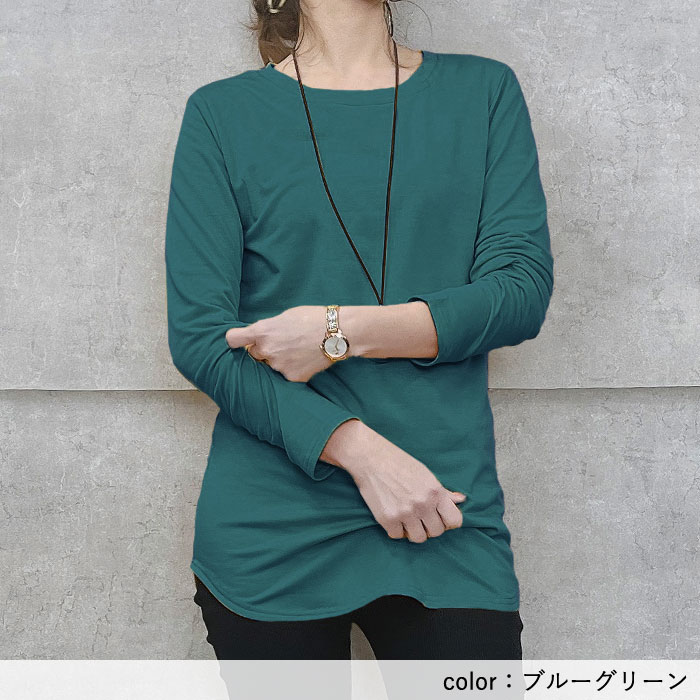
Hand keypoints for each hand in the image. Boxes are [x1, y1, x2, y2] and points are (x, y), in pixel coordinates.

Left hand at [225, 305, 333, 381]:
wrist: (337, 332)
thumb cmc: (313, 318)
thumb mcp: (285, 316)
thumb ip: (268, 328)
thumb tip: (259, 337)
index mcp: (262, 331)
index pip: (232, 340)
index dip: (236, 340)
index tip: (239, 341)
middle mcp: (266, 350)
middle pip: (253, 354)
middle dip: (263, 350)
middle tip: (281, 344)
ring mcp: (278, 366)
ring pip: (270, 366)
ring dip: (278, 361)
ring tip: (297, 351)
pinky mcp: (292, 378)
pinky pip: (285, 375)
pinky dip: (292, 370)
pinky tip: (304, 360)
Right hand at [329, 422, 466, 542]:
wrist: (371, 458)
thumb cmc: (399, 463)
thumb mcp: (425, 474)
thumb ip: (443, 491)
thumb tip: (461, 500)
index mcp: (435, 491)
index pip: (454, 521)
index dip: (449, 522)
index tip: (442, 519)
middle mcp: (422, 504)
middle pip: (436, 532)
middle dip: (430, 526)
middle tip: (422, 517)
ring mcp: (405, 513)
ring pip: (419, 538)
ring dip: (415, 531)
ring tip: (409, 519)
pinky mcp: (387, 518)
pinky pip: (397, 535)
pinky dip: (396, 529)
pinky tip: (395, 517)